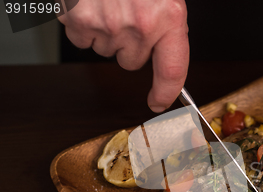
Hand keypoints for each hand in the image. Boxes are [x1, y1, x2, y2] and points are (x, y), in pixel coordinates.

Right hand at [58, 0, 188, 111]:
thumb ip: (166, 28)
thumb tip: (165, 62)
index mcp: (168, 17)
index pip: (172, 70)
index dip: (166, 92)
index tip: (159, 101)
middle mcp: (139, 25)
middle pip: (131, 61)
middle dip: (130, 45)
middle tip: (127, 16)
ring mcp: (107, 24)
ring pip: (107, 51)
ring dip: (107, 34)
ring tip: (109, 5)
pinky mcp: (78, 20)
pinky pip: (82, 40)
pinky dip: (84, 27)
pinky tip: (91, 6)